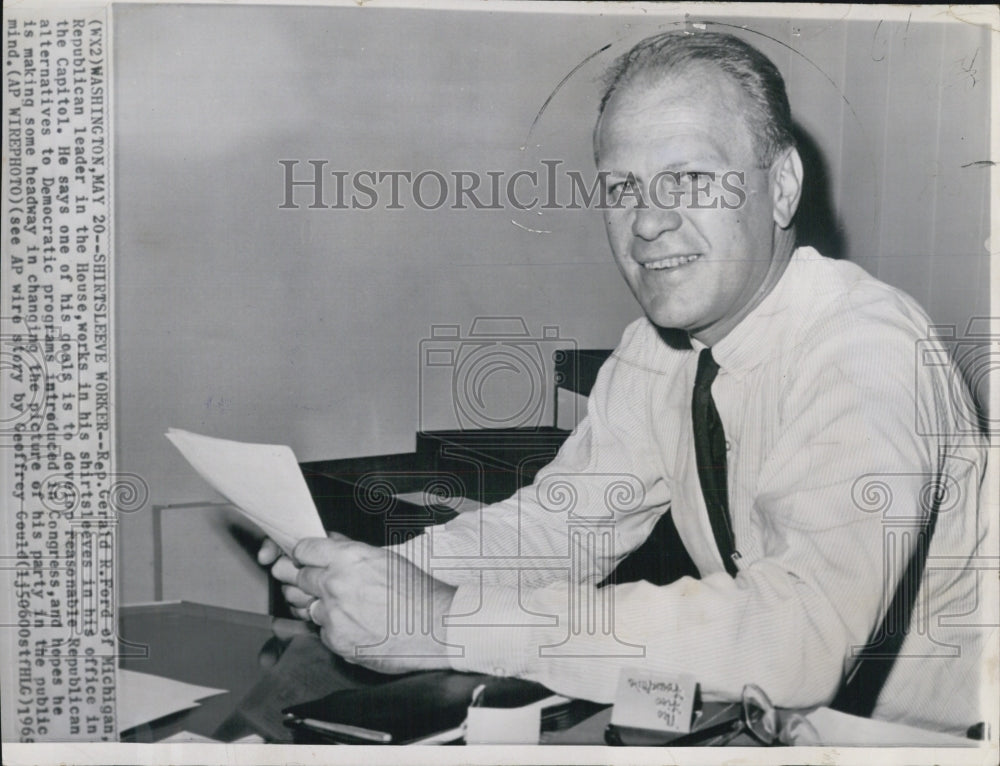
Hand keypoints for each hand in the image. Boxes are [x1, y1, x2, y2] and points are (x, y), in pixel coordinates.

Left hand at [258, 532, 456, 673]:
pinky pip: (321, 631)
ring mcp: (333, 615)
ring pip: (304, 605)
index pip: (302, 550)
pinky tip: (352, 623)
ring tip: (337, 604)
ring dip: (316, 604)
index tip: (304, 558)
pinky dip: (331, 628)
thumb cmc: (415, 590)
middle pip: (296, 577)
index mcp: (347, 558)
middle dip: (303, 578)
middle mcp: (335, 584)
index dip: (302, 554)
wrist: (435, 626)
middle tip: (315, 581)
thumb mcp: (382, 558)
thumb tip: (329, 542)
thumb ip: (349, 550)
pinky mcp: (336, 641)